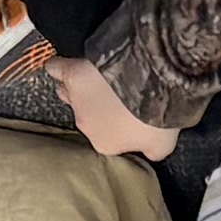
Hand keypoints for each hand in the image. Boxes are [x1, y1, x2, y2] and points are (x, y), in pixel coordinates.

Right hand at [44, 53, 178, 162]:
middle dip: (99, 107)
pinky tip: (61, 66)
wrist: (150, 84)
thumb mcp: (163, 143)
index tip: (130, 115)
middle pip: (88, 116)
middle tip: (119, 93)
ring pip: (69, 95)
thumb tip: (150, 154)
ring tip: (93, 80)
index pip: (107, 138)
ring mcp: (76, 99)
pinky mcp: (72, 74)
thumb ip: (153, 151)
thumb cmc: (158, 118)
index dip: (118, 126)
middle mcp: (85, 125)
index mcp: (105, 144)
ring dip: (78, 91)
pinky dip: (57, 68)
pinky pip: (57, 70)